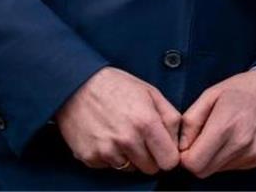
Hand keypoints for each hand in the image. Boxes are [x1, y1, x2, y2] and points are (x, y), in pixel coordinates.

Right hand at [55, 66, 181, 174]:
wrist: (77, 85)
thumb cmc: (116, 86)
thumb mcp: (151, 93)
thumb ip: (171, 118)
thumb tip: (179, 142)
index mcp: (146, 123)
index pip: (169, 162)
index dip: (168, 155)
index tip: (163, 148)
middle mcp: (127, 140)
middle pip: (151, 169)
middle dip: (150, 157)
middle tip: (141, 138)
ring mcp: (107, 151)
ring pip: (130, 169)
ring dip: (129, 157)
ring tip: (122, 134)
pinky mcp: (90, 157)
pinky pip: (109, 167)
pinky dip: (110, 156)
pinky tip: (107, 137)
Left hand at [178, 70, 255, 177]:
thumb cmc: (243, 88)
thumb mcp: (211, 94)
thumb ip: (190, 121)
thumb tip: (181, 145)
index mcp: (225, 125)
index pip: (193, 163)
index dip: (185, 156)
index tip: (188, 144)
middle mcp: (241, 144)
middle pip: (204, 171)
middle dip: (197, 159)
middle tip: (203, 139)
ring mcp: (253, 153)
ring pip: (218, 170)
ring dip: (214, 158)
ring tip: (222, 135)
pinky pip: (234, 167)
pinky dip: (229, 157)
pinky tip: (235, 138)